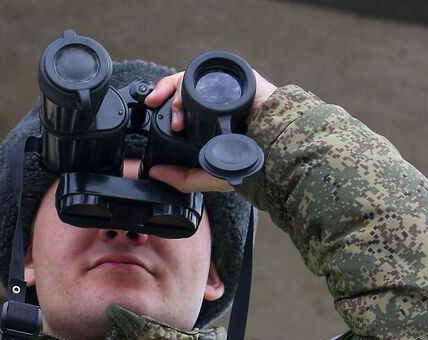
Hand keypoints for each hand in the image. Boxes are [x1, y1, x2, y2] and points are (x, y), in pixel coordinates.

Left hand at [142, 67, 276, 192]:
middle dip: (165, 101)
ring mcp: (223, 90)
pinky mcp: (234, 78)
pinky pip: (204, 72)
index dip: (161, 109)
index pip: (179, 109)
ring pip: (188, 82)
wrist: (277, 147)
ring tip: (177, 117)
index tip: (150, 116)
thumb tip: (154, 173)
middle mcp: (213, 105)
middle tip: (168, 121)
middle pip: (179, 92)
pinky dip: (187, 81)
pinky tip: (181, 94)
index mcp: (207, 123)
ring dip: (175, 95)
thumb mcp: (210, 174)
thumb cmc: (253, 163)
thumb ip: (182, 178)